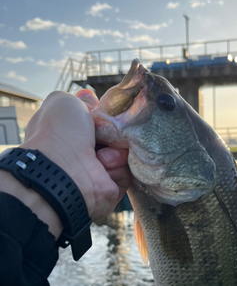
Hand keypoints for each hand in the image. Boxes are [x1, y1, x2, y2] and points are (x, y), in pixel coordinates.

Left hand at [0, 90, 130, 238]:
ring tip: (101, 157)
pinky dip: (119, 168)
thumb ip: (81, 99)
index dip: (102, 116)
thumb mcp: (66, 103)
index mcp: (67, 135)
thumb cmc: (60, 135)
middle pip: (113, 137)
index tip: (105, 113)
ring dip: (116, 152)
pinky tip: (104, 168)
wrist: (66, 172)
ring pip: (122, 154)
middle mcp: (81, 154)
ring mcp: (96, 172)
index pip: (94, 122)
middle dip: (113, 133)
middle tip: (107, 132)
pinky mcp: (110, 188)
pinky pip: (127, 173)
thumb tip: (89, 97)